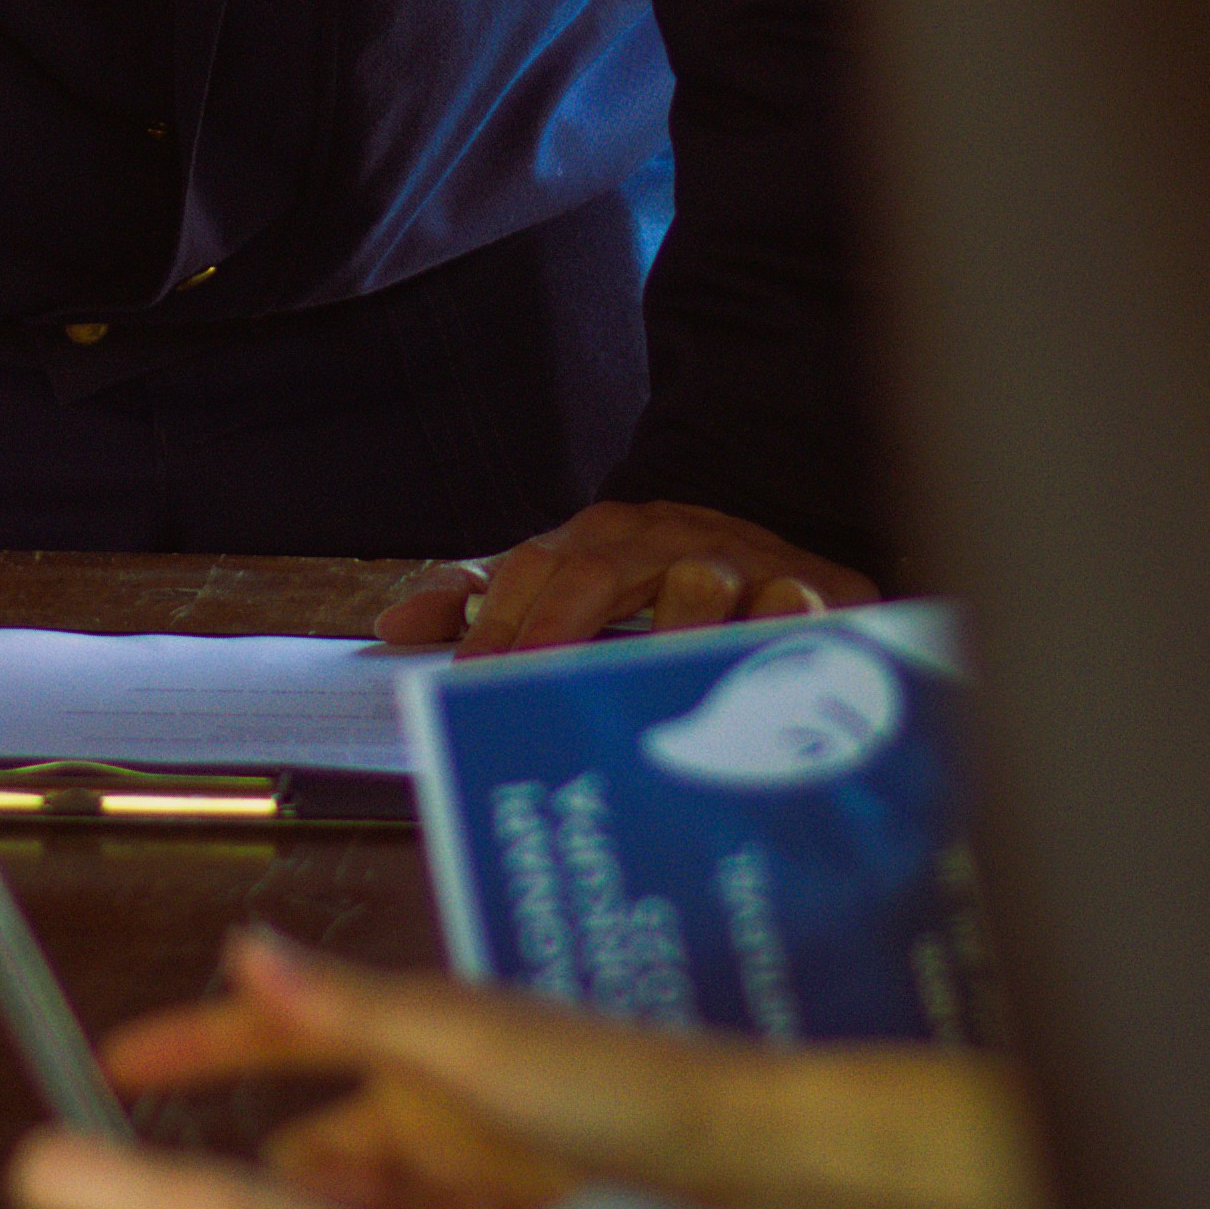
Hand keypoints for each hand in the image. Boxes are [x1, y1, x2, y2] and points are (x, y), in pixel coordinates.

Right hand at [104, 926, 1043, 1208]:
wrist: (748, 1173)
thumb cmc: (614, 1088)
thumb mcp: (470, 1044)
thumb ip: (354, 1006)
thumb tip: (248, 946)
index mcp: (419, 1045)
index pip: (279, 1040)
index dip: (196, 1050)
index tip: (112, 1065)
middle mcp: (436, 1108)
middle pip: (314, 1160)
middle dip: (264, 1201)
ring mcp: (471, 1182)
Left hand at [377, 500, 870, 654]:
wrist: (782, 512)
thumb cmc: (657, 575)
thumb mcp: (569, 575)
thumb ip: (482, 598)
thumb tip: (394, 626)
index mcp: (604, 535)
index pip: (538, 567)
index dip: (501, 619)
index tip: (472, 676)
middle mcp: (670, 539)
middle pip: (604, 569)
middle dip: (560, 625)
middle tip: (531, 681)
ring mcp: (743, 562)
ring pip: (700, 587)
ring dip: (662, 638)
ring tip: (637, 696)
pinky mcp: (815, 590)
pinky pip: (792, 609)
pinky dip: (771, 635)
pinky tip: (746, 680)